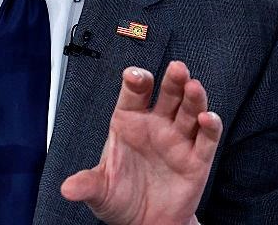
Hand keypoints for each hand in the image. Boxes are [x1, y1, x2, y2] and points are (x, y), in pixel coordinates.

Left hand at [60, 61, 221, 224]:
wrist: (145, 223)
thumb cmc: (121, 197)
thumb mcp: (99, 190)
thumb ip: (87, 184)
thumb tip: (67, 188)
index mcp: (128, 122)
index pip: (133, 94)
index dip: (135, 81)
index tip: (134, 77)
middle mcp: (155, 125)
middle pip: (167, 95)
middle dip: (172, 80)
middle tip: (176, 68)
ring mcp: (177, 140)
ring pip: (189, 110)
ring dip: (193, 97)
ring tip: (193, 86)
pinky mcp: (197, 159)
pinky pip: (206, 139)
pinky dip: (210, 126)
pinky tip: (208, 118)